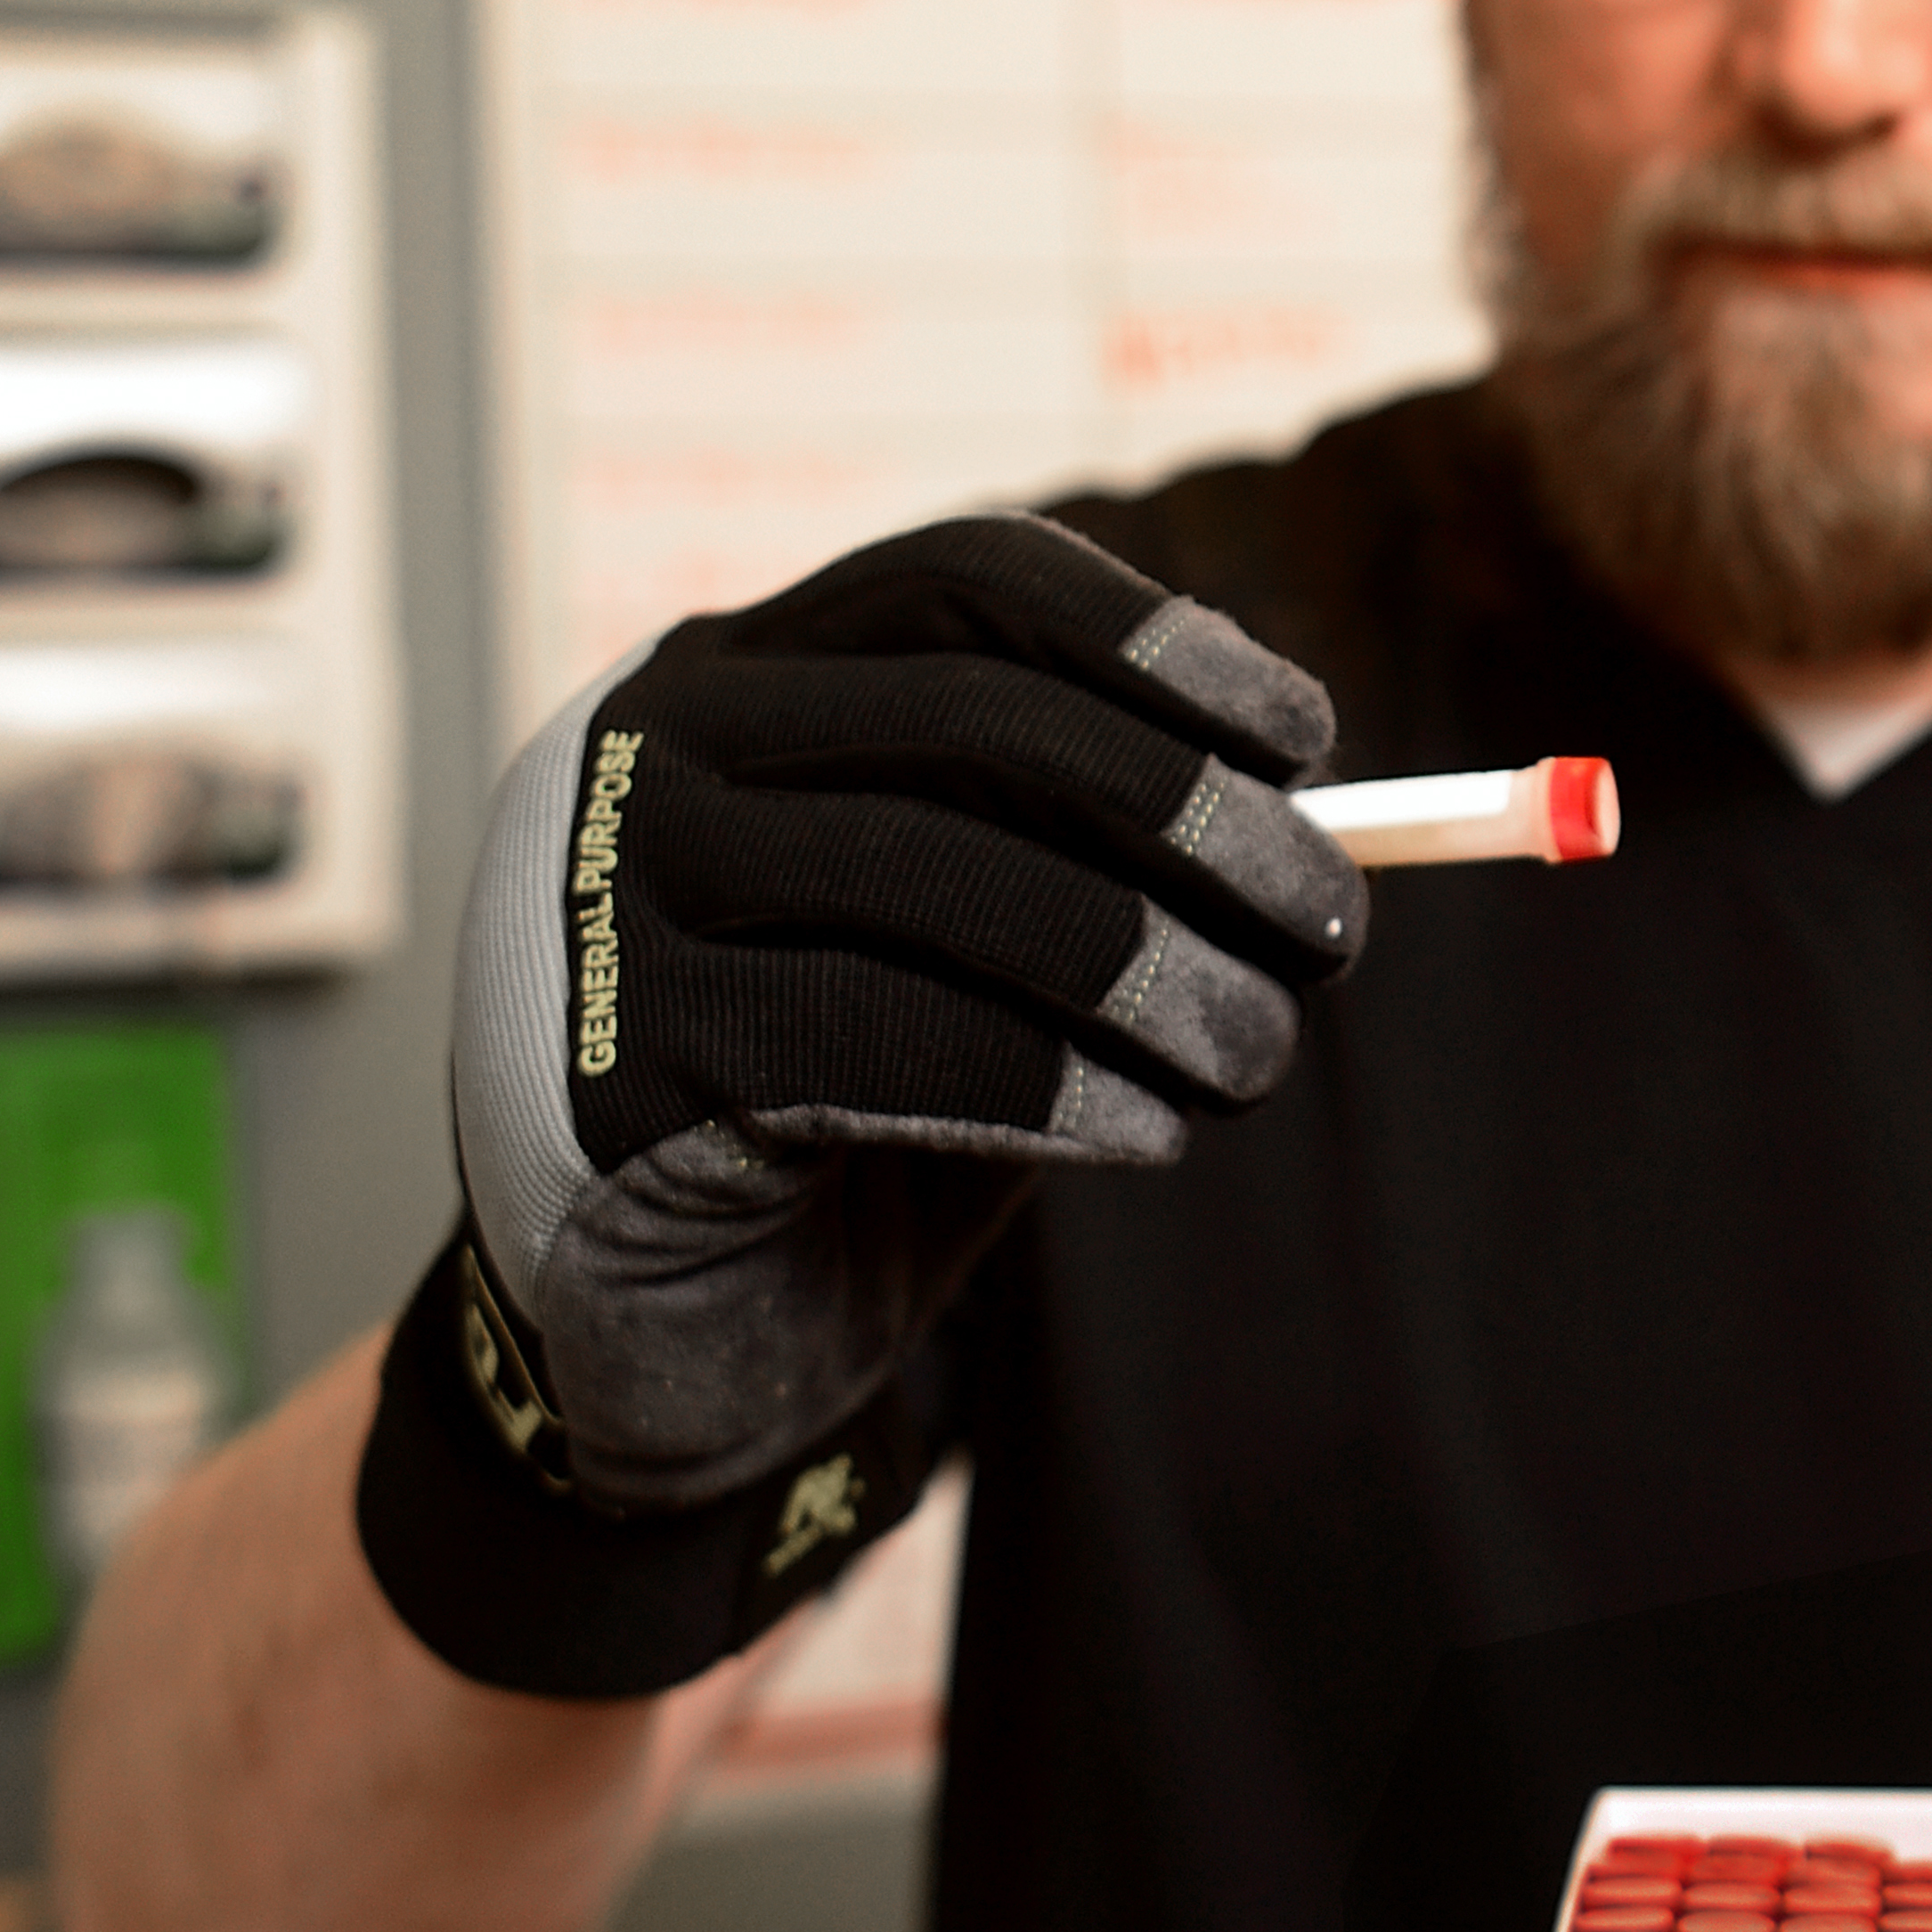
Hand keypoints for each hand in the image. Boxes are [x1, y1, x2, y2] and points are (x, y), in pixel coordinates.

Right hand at [447, 513, 1363, 1510]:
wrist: (667, 1351)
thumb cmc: (852, 1121)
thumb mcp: (977, 953)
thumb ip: (1083, 849)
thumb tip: (1295, 785)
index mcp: (740, 679)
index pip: (961, 581)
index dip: (1150, 641)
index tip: (1311, 738)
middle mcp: (646, 752)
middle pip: (967, 716)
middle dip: (1187, 815)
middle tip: (1332, 926)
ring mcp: (599, 902)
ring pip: (931, 873)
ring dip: (1145, 965)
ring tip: (1253, 1056)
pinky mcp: (606, 1069)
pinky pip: (870, 1037)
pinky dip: (1046, 1079)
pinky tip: (1141, 1131)